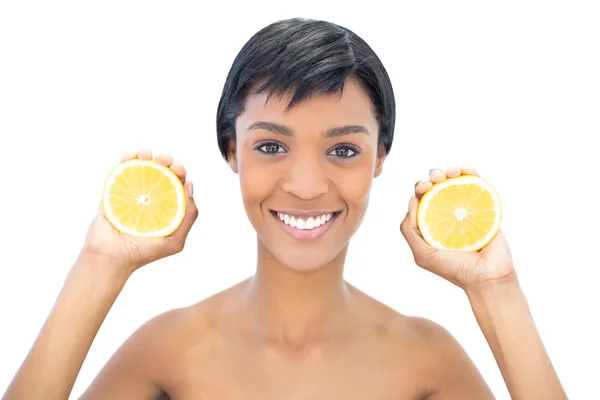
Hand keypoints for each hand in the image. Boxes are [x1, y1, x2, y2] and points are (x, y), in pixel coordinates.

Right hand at [82, 149, 198, 273]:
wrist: (110, 258)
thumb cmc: (144, 253)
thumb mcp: (175, 240)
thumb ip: (189, 216)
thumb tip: (190, 185)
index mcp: (166, 205)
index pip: (177, 182)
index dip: (180, 171)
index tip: (178, 170)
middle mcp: (150, 196)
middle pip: (161, 170)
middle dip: (166, 160)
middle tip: (164, 161)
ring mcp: (132, 191)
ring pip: (142, 165)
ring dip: (146, 154)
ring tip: (147, 154)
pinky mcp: (113, 190)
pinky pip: (121, 169)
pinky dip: (128, 158)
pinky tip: (133, 155)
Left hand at [400, 166, 516, 291]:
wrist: (487, 276)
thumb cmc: (454, 269)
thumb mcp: (422, 254)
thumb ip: (409, 230)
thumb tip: (411, 200)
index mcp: (431, 221)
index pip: (422, 198)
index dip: (420, 187)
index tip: (423, 187)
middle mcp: (448, 213)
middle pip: (437, 186)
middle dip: (433, 177)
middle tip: (434, 180)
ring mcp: (466, 208)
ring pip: (455, 181)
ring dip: (450, 170)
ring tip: (450, 172)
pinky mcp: (485, 206)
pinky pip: (477, 184)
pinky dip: (470, 172)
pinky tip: (465, 170)